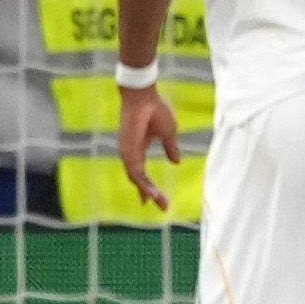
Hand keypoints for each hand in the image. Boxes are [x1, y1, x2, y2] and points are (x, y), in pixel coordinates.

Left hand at [116, 83, 178, 210]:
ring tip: (161, 202)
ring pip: (137, 179)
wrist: (144, 96)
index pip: (142, 173)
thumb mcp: (168, 132)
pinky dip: (143, 185)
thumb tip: (176, 162)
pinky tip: (152, 193)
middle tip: (164, 206)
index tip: (153, 200)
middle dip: (150, 194)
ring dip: (149, 192)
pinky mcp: (127, 151)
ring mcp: (128, 153)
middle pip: (139, 179)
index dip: (148, 187)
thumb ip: (171, 148)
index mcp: (139, 148)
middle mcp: (131, 153)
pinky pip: (135, 173)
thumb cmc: (154, 109)